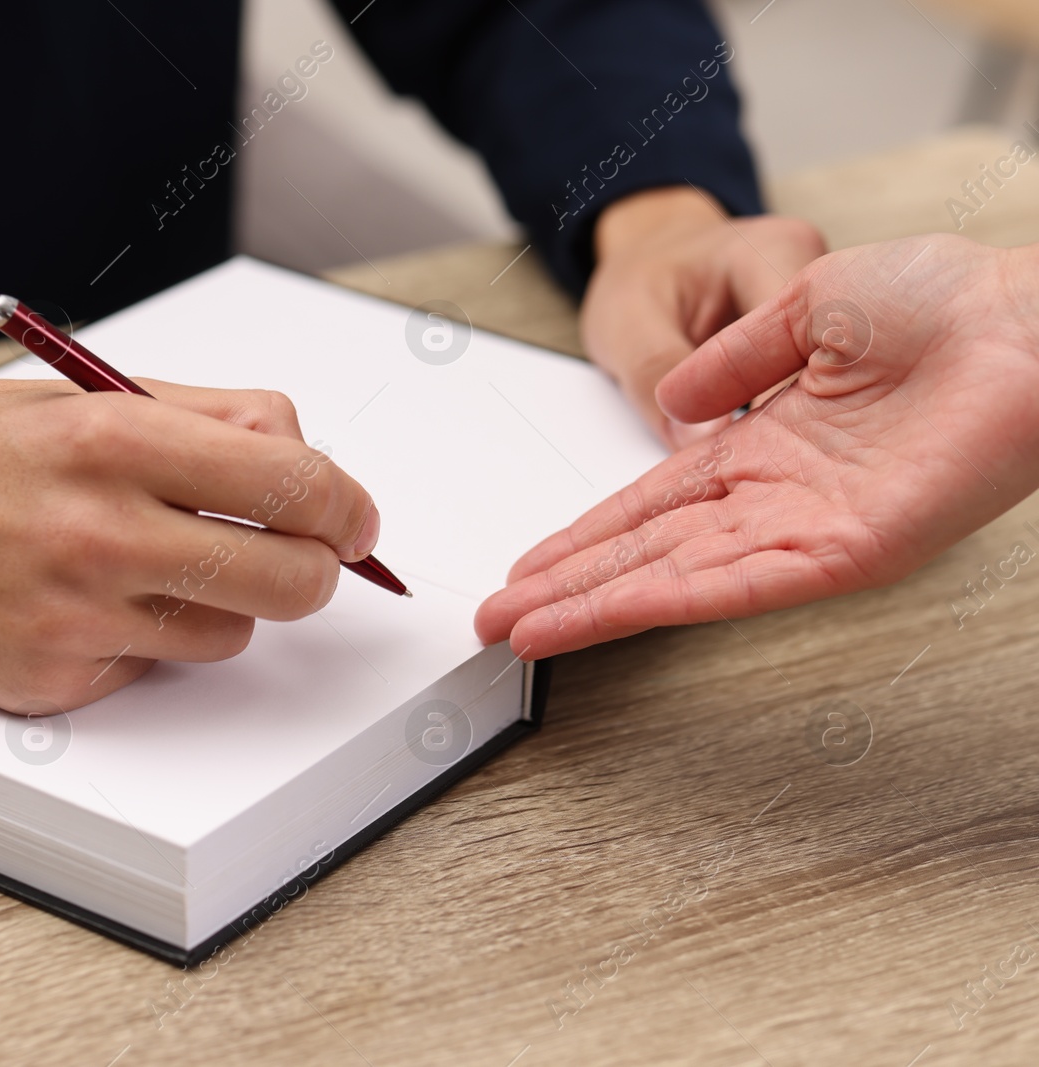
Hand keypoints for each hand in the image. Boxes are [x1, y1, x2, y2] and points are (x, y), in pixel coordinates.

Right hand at [0, 377, 380, 711]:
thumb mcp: (80, 394)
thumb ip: (205, 417)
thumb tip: (307, 458)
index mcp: (115, 437)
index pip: (294, 482)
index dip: (346, 506)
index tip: (351, 517)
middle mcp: (100, 531)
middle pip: (290, 579)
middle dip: (312, 568)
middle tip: (295, 555)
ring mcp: (74, 616)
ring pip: (232, 633)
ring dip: (219, 603)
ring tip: (151, 565)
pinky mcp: (49, 680)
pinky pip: (153, 669)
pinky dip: (144, 640)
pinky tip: (84, 601)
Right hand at [477, 234, 1038, 657]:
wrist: (1030, 319)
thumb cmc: (947, 299)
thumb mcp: (807, 304)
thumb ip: (732, 361)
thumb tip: (673, 408)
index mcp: (768, 443)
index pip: (652, 505)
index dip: (584, 536)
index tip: (530, 566)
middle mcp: (778, 497)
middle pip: (648, 553)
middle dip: (567, 589)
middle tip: (498, 623)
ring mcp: (808, 530)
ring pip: (675, 579)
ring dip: (593, 608)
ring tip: (524, 634)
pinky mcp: (845, 553)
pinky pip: (735, 585)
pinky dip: (662, 603)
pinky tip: (603, 616)